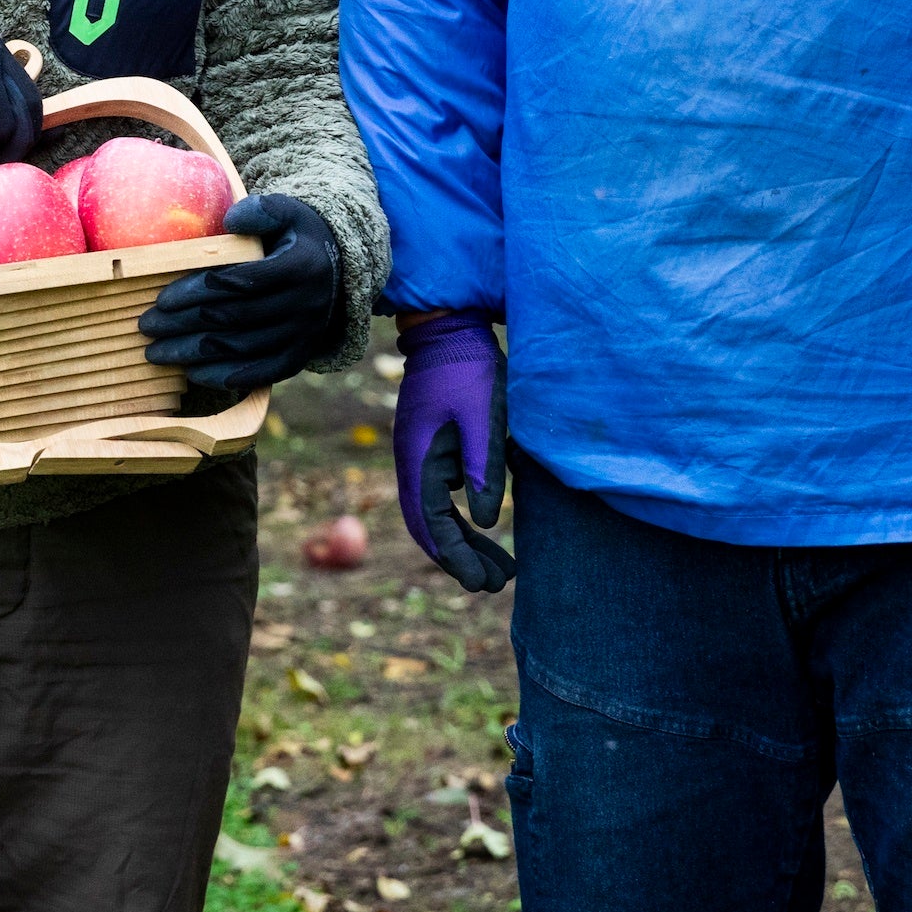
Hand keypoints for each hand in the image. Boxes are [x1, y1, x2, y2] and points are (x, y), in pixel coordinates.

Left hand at [139, 193, 346, 392]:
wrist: (338, 271)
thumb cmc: (297, 237)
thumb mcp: (287, 212)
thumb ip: (260, 210)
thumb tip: (230, 220)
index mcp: (300, 267)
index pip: (241, 282)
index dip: (198, 291)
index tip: (163, 298)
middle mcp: (304, 306)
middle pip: (234, 319)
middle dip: (185, 324)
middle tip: (147, 325)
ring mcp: (303, 336)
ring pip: (241, 349)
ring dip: (194, 354)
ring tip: (156, 352)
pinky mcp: (299, 357)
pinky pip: (260, 374)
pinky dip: (225, 377)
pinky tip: (192, 374)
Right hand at [394, 309, 514, 593]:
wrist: (450, 325)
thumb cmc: (469, 367)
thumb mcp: (484, 416)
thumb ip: (484, 467)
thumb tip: (488, 521)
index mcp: (418, 459)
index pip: (431, 524)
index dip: (454, 558)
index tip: (479, 584)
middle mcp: (412, 463)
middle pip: (431, 526)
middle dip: (460, 559)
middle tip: (494, 585)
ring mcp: (421, 455)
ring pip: (438, 513)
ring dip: (464, 541)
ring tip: (499, 569)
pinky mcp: (434, 447)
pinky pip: (444, 494)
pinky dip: (464, 516)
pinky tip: (487, 526)